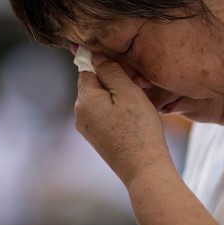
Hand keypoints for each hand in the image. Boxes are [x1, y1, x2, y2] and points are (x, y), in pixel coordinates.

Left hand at [75, 54, 173, 186]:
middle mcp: (80, 113)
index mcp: (84, 100)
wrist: (144, 168)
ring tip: (138, 104)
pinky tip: (133, 119)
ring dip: (117, 96)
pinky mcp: (96, 139)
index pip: (88, 68)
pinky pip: (104, 115)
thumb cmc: (139, 129)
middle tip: (138, 86)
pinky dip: (117, 111)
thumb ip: (111, 70)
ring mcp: (86, 128)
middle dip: (113, 81)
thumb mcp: (128, 92)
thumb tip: (96, 56)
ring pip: (100, 100)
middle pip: (94, 84)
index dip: (107, 65)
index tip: (127, 71)